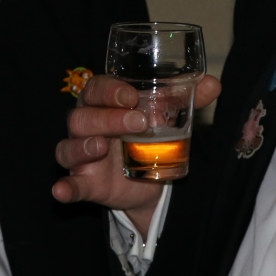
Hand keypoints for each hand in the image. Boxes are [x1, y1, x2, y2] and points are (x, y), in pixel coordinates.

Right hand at [51, 72, 220, 236]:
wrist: (153, 177)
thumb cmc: (151, 134)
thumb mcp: (169, 116)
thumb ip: (188, 100)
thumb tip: (214, 84)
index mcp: (103, 102)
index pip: (96, 88)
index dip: (109, 90)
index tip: (131, 95)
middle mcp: (87, 125)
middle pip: (82, 116)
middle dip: (107, 118)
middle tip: (138, 122)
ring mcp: (82, 155)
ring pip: (68, 146)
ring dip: (83, 146)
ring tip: (102, 147)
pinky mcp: (84, 182)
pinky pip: (69, 184)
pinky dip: (65, 187)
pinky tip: (61, 191)